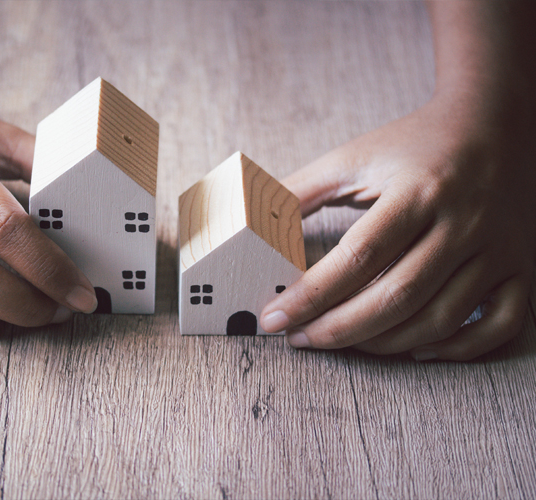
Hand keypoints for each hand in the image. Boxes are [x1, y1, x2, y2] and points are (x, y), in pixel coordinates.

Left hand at [260, 88, 535, 359]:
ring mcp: (498, 248)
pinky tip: (413, 346)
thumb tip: (250, 222)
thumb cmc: (413, 143)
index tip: (274, 318)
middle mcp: (462, 223)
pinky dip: (456, 348)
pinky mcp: (521, 266)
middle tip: (300, 339)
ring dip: (384, 343)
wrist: (493, 122)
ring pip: (441, 320)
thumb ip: (300, 191)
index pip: (358, 257)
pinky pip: (500, 326)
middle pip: (397, 297)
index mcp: (417, 192)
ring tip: (341, 340)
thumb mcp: (353, 158)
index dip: (311, 295)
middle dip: (339, 329)